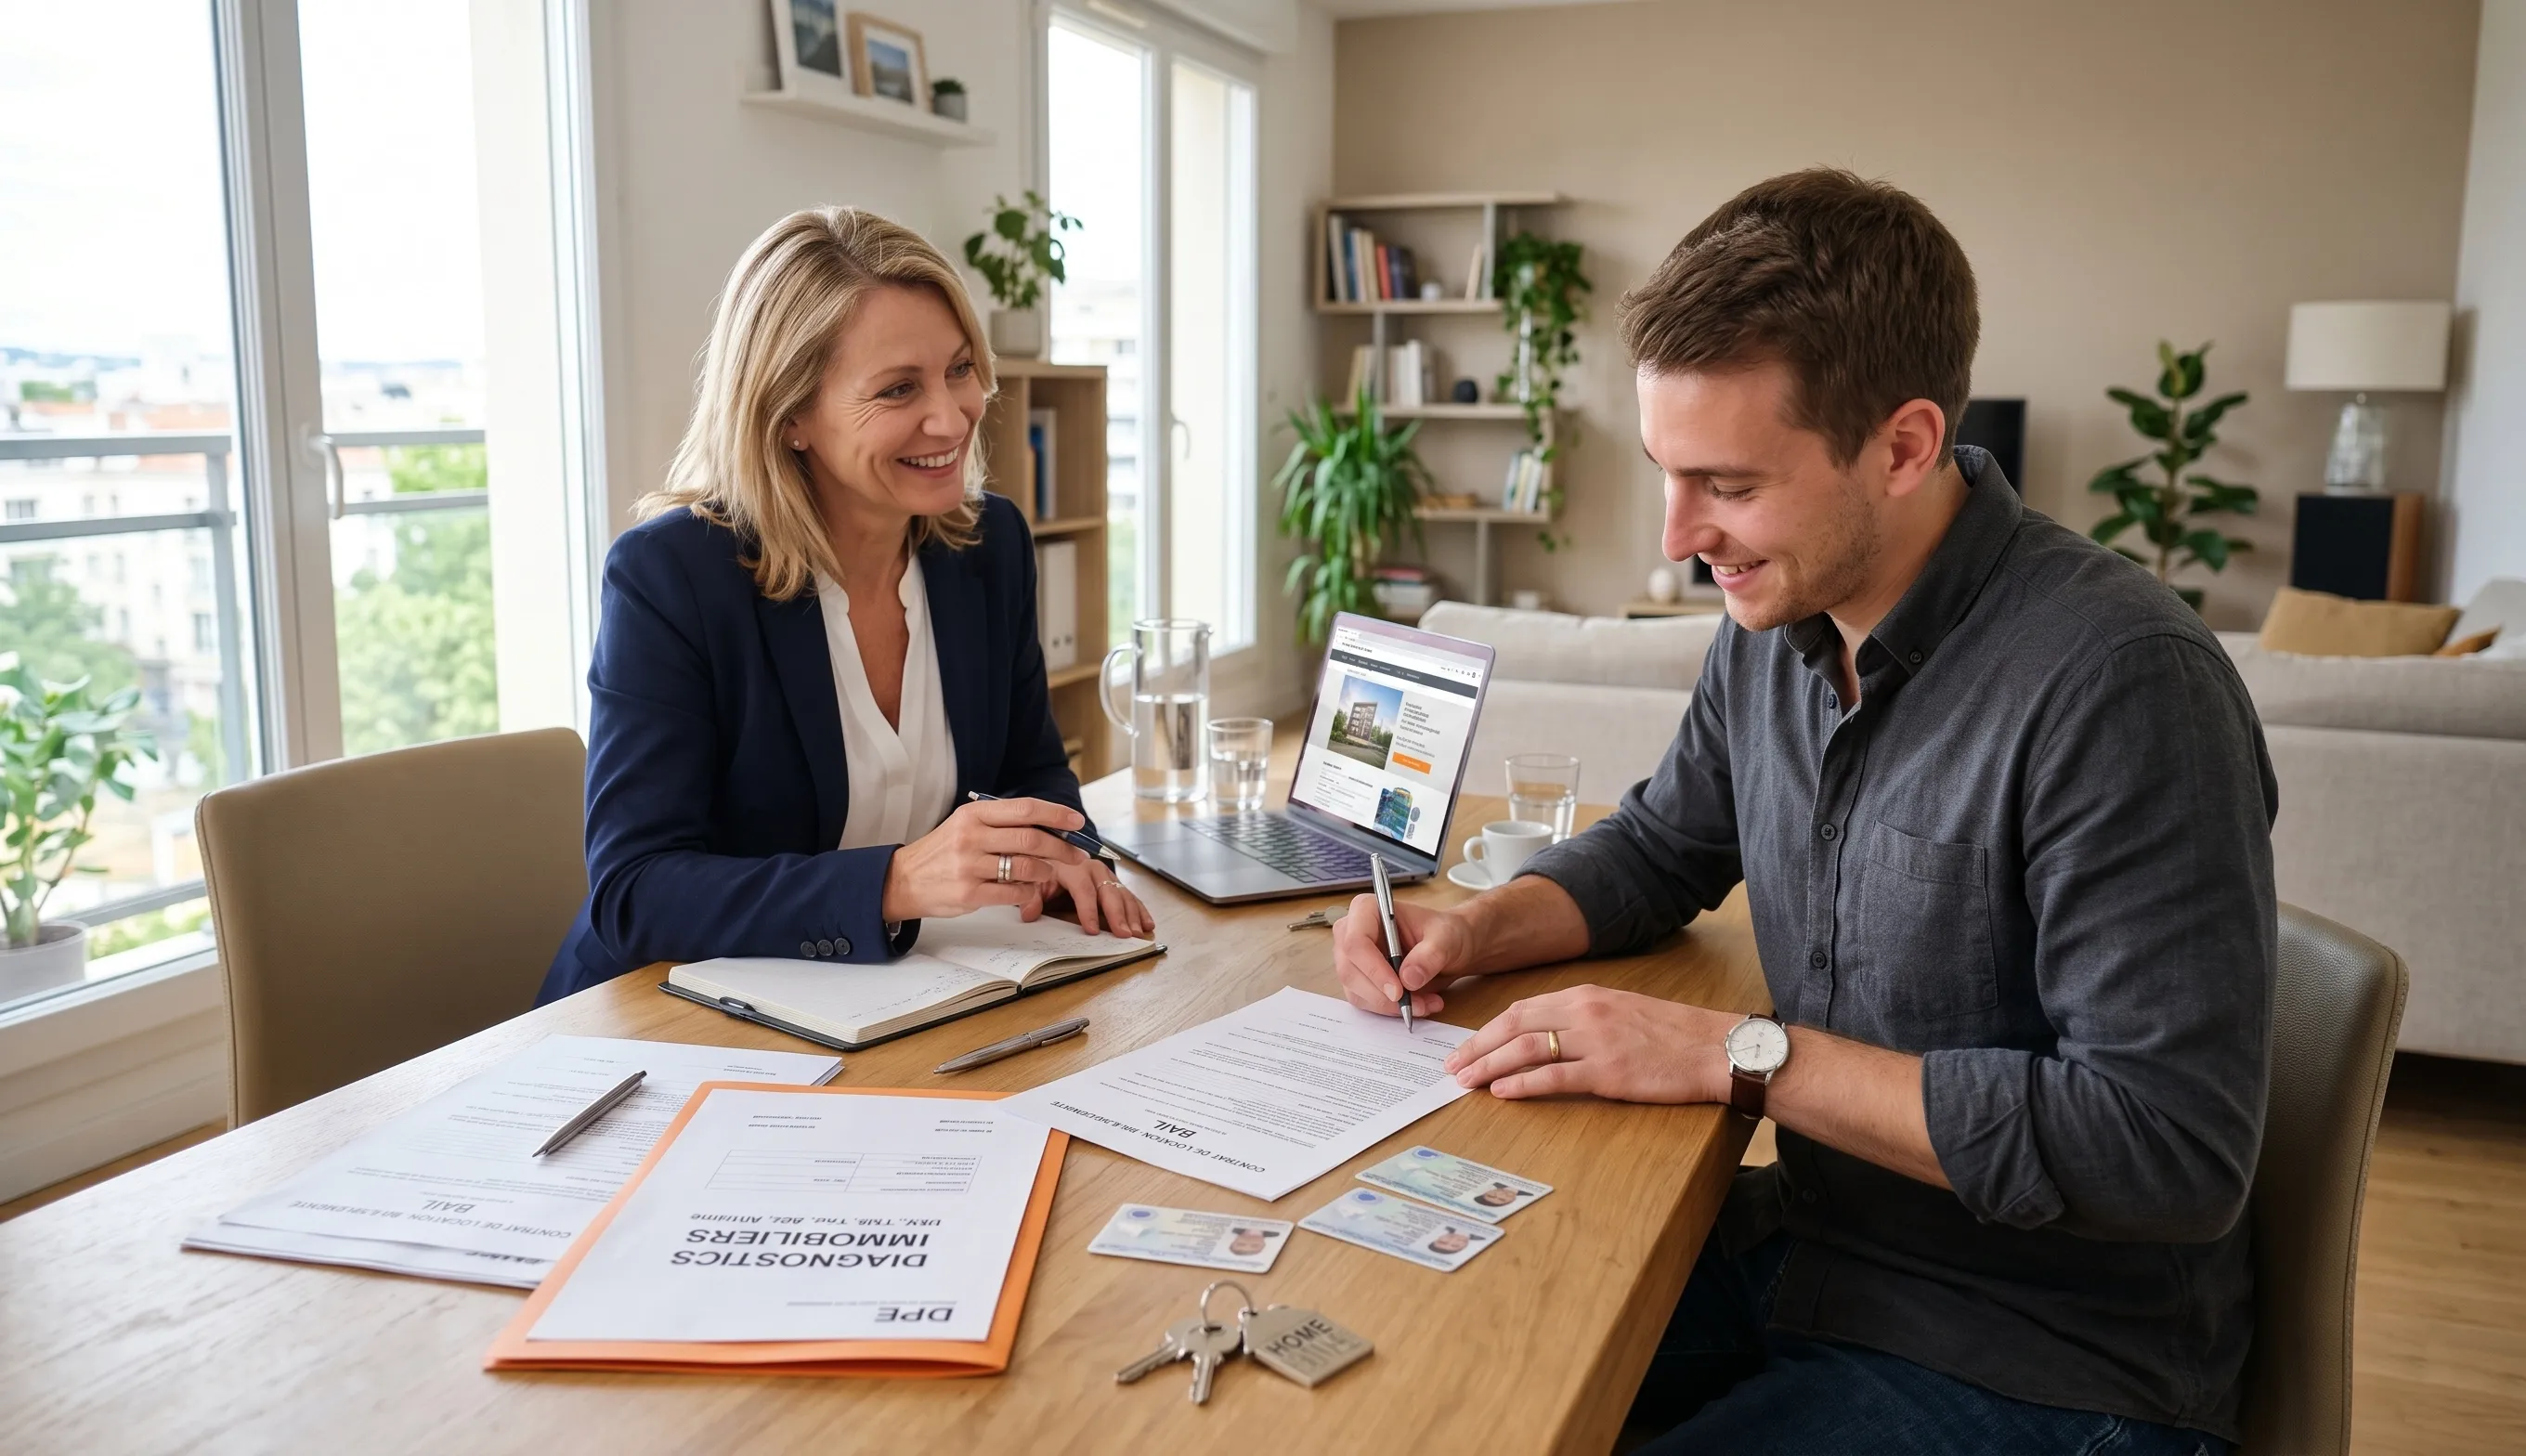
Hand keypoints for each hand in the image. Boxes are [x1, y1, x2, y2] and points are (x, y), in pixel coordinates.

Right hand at [879, 797, 1088, 922]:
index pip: (1025, 809)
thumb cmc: (943, 851)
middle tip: (1077, 854)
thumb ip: (1001, 824)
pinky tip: (1029, 889)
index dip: (1056, 814)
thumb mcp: (966, 826)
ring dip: (1046, 870)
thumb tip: (1050, 826)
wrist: (903, 880)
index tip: (1077, 821)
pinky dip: (1029, 892)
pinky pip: (1014, 893)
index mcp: (973, 814)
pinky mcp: (970, 893)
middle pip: (1032, 838)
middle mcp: (971, 836)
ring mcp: (970, 866)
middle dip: (1062, 847)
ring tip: (1048, 872)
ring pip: (1026, 867)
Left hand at [1026, 855, 1156, 938]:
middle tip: (1124, 934)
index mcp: (1072, 867)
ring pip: (1123, 894)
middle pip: (1108, 892)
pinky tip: (1148, 923)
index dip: (1088, 910)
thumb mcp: (1033, 880)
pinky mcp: (1114, 883)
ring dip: (1132, 914)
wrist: (1054, 851)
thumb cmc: (1044, 869)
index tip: (1092, 930)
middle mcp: (1093, 869)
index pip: (1083, 890)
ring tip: (1138, 932)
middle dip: (1118, 914)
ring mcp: (1106, 876)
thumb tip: (1029, 914)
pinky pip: (1130, 896)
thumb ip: (1031, 896)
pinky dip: (1140, 910)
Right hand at [1332, 895, 1476, 1018]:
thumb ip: (1429, 956)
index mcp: (1367, 910)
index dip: (1373, 969)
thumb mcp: (1445, 939)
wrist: (1447, 948)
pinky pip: (1365, 1002)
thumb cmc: (1443, 933)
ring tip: (1426, 1004)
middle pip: (1350, 970)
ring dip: (1390, 1005)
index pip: (1355, 941)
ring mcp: (1351, 958)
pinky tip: (1418, 1004)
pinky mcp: (1358, 980)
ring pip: (1356, 991)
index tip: (1398, 991)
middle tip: (1416, 1005)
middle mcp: (1351, 932)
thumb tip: (1408, 979)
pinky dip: (1390, 1010)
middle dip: (1383, 995)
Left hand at [1442, 985, 1732, 1101]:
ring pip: (1526, 1049)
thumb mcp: (1620, 1011)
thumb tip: (1544, 1036)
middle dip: (1477, 1046)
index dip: (1488, 1029)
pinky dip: (1523, 1084)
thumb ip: (1582, 1018)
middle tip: (1453, 1066)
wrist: (1715, 1047)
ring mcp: (1596, 1041)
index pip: (1522, 1008)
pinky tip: (1502, 1092)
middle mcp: (1585, 1011)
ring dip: (1490, 1065)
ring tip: (1466, 1081)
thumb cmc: (1671, 1034)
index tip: (1467, 1045)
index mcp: (1586, 995)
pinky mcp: (1608, 1071)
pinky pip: (1554, 1076)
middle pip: (1514, 1024)